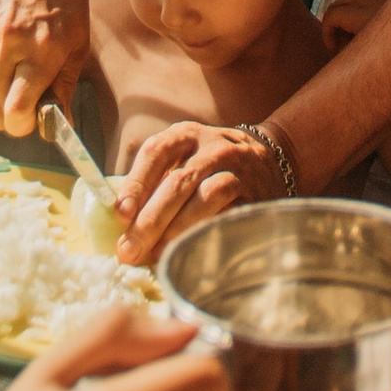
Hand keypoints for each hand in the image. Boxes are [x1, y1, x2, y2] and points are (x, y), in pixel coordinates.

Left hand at [113, 116, 288, 265]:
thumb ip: (155, 183)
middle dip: (151, 220)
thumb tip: (121, 222)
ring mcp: (238, 170)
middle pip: (178, 182)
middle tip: (129, 250)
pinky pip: (231, 215)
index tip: (121, 213)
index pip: (156, 153)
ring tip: (158, 255)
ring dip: (179, 229)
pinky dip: (208, 234)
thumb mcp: (183, 159)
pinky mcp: (256, 195)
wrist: (269, 161)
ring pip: (208, 197)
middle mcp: (212, 148)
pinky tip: (192, 250)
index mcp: (186, 136)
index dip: (136, 183)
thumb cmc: (209, 167)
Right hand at [318, 0, 390, 53]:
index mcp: (362, 13)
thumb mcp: (374, 51)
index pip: (331, 15)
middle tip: (342, 43)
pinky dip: (366, 7)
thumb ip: (353, 50)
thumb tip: (341, 51)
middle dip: (335, 23)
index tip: (333, 48)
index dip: (326, 33)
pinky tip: (376, 22)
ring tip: (359, 34)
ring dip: (350, 15)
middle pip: (339, 4)